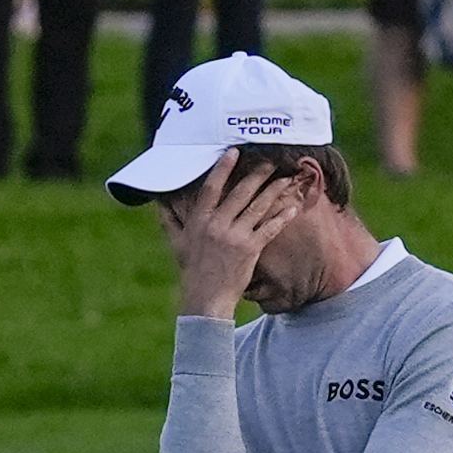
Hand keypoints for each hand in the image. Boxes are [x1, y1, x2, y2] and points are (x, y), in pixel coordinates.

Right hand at [156, 149, 305, 317]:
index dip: (223, 169)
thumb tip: (160, 202)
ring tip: (287, 177)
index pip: (211, 188)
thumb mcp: (176, 243)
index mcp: (199, 220)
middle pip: (241, 192)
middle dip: (257, 173)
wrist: (205, 299)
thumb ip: (169, 220)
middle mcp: (217, 225)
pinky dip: (282, 218)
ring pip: (258, 207)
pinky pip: (269, 229)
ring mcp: (234, 237)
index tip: (234, 152)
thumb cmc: (192, 271)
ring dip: (274, 190)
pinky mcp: (250, 250)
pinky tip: (293, 207)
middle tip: (271, 158)